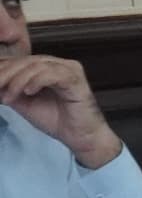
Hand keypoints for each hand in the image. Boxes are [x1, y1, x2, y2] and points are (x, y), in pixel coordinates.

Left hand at [0, 54, 125, 170]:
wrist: (79, 136)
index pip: (20, 60)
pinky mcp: (76, 80)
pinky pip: (52, 74)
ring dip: (18, 81)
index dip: (3, 69)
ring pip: (37, 66)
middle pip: (26, 61)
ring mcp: (69, 70)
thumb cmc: (56, 119)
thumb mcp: (23, 103)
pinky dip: (36, 81)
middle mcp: (59, 64)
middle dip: (6, 74)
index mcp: (47, 66)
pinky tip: (28, 92)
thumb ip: (10, 90)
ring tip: (9, 98)